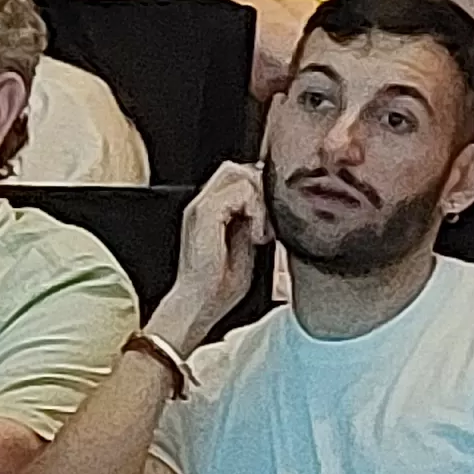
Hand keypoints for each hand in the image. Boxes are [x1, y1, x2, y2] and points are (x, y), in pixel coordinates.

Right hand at [158, 162, 267, 348]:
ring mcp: (201, 206)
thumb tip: (274, 205)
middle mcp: (202, 203)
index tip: (270, 222)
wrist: (199, 304)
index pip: (238, 176)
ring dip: (259, 199)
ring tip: (261, 230)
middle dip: (260, 190)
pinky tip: (256, 236)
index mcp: (210, 210)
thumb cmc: (220, 284)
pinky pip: (239, 191)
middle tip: (267, 223)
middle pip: (238, 169)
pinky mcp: (204, 213)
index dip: (260, 191)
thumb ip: (255, 220)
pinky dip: (255, 210)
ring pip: (239, 173)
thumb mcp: (247, 244)